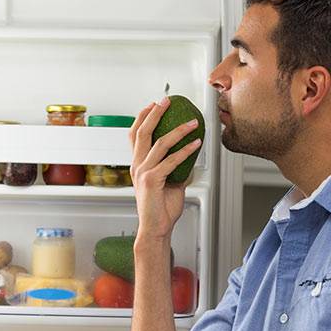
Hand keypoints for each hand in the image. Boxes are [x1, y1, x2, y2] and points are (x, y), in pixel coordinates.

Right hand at [129, 97, 201, 240]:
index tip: (153, 105)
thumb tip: (188, 155)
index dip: (142, 117)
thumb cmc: (161, 209)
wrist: (156, 228)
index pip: (135, 135)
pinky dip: (185, 150)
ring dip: (178, 130)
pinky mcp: (152, 180)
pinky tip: (196, 144)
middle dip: (155, 113)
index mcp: (138, 165)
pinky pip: (171, 161)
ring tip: (192, 123)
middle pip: (142, 132)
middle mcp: (137, 166)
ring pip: (159, 143)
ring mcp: (143, 172)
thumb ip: (174, 167)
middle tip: (167, 101)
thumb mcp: (169, 182)